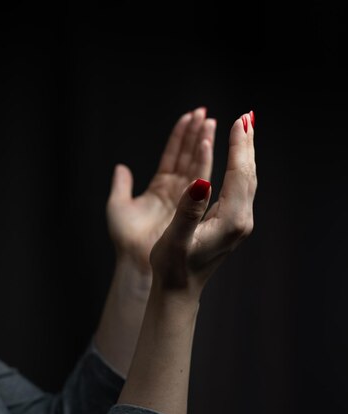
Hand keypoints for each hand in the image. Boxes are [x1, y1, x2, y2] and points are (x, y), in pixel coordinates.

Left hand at [106, 106, 215, 273]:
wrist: (136, 265)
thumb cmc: (127, 241)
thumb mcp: (118, 208)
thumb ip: (121, 186)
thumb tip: (121, 167)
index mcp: (160, 188)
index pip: (173, 155)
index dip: (181, 136)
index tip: (192, 116)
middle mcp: (176, 192)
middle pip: (188, 157)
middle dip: (197, 134)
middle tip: (206, 113)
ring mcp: (184, 199)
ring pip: (194, 165)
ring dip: (202, 142)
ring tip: (211, 121)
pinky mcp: (189, 208)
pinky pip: (195, 180)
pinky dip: (201, 163)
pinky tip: (207, 145)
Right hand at [149, 112, 256, 299]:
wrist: (179, 289)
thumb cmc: (173, 266)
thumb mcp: (176, 239)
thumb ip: (188, 210)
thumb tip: (200, 181)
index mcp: (230, 221)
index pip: (240, 175)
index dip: (239, 147)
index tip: (239, 122)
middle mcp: (240, 219)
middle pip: (249, 173)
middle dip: (246, 144)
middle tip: (245, 117)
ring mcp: (238, 221)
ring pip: (247, 179)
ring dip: (244, 153)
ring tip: (242, 130)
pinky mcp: (232, 222)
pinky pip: (240, 186)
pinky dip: (239, 166)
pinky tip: (236, 158)